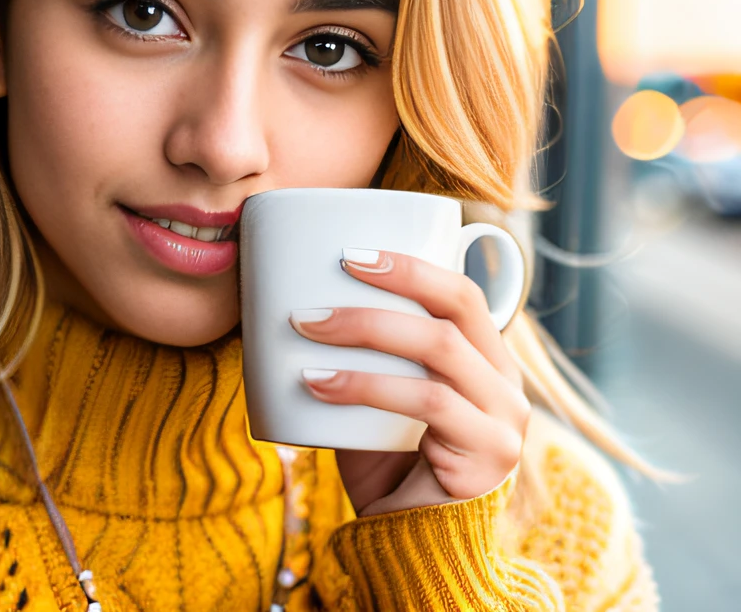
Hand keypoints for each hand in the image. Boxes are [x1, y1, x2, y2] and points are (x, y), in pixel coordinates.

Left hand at [288, 248, 529, 515]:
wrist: (417, 550)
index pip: (460, 293)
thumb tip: (294, 306)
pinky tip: (316, 384)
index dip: (410, 265)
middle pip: (456, 307)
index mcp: (485, 361)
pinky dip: (365, 386)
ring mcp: (504, 420)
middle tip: (329, 274)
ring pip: (438, 348)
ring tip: (304, 326)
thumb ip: (363, 359)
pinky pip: (427, 403)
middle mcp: (506, 383)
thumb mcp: (378, 400)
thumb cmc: (389, 465)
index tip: (349, 252)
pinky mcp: (489, 456)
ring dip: (364, 329)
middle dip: (391, 282)